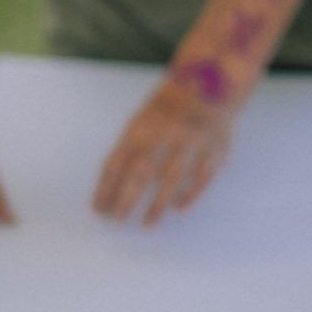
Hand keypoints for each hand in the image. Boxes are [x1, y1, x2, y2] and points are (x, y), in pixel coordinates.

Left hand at [93, 75, 236, 224]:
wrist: (207, 87)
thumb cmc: (164, 113)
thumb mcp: (139, 123)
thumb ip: (124, 152)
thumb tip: (107, 190)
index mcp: (140, 129)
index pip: (117, 162)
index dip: (106, 188)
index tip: (99, 210)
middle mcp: (164, 135)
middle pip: (141, 172)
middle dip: (127, 198)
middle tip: (118, 220)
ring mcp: (190, 142)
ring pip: (171, 177)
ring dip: (157, 204)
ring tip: (147, 224)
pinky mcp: (213, 149)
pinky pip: (201, 176)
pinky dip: (190, 194)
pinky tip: (178, 209)